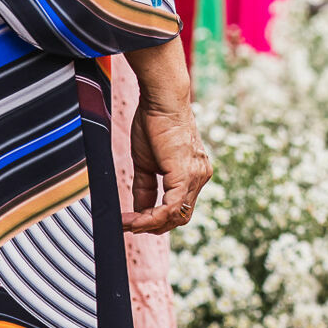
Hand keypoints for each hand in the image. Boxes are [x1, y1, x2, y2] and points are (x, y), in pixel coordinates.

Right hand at [124, 91, 210, 234]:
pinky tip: (134, 219)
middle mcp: (200, 176)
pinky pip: (171, 207)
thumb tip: (139, 214)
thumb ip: (145, 190)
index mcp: (193, 174)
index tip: (128, 222)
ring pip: (176, 216)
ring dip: (148, 224)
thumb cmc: (154, 125)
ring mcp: (196, 176)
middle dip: (152, 226)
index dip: (154, 220)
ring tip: (127, 223)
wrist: (161, 101)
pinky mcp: (185, 173)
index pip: (178, 210)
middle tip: (127, 225)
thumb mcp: (147, 165)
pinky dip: (151, 218)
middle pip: (179, 217)